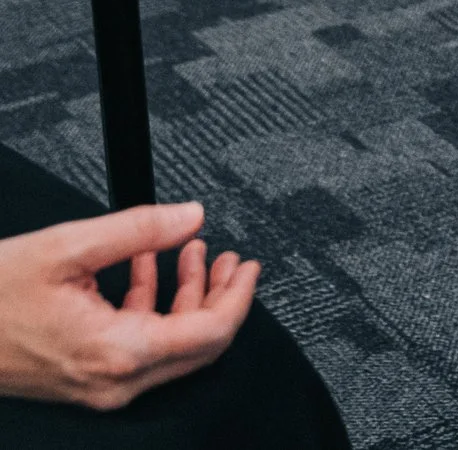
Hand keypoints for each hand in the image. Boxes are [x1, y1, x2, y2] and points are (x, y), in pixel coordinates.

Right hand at [0, 203, 257, 408]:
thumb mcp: (66, 247)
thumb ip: (138, 229)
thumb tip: (191, 214)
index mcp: (117, 353)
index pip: (210, 334)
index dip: (239, 297)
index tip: (251, 266)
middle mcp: (113, 380)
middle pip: (197, 345)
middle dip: (221, 295)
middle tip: (233, 258)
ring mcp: (98, 383)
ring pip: (168, 344)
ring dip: (186, 294)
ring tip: (194, 251)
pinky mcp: (83, 376)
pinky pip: (136, 344)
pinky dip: (150, 304)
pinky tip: (146, 266)